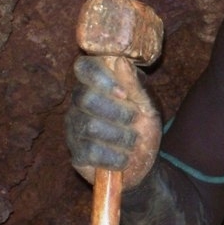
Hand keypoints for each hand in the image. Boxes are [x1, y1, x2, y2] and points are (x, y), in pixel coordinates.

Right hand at [65, 55, 160, 188]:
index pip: (84, 67)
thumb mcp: (149, 106)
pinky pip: (90, 152)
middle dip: (119, 112)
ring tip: (132, 141)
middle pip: (86, 98)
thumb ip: (136, 85)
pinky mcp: (76, 153)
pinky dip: (115, 157)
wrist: (144, 164)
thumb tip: (120, 60)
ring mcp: (74, 127)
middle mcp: (80, 102)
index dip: (101, 78)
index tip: (123, 94)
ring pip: (90, 126)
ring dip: (122, 136)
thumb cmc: (144, 128)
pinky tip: (123, 158)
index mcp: (98, 84)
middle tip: (135, 121)